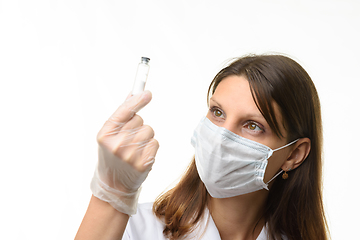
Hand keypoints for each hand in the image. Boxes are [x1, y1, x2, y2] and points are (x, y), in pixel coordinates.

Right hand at [91, 91, 158, 214]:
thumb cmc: (111, 156)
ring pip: (149, 131)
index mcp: (105, 134)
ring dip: (145, 136)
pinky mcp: (143, 163)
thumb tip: (133, 93)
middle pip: (139, 120)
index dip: (137, 100)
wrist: (113, 184)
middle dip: (137, 125)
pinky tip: (141, 155)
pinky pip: (155, 143)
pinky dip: (150, 147)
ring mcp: (130, 155)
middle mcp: (116, 144)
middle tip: (129, 138)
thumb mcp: (109, 136)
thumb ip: (121, 115)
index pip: (124, 111)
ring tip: (134, 148)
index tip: (147, 93)